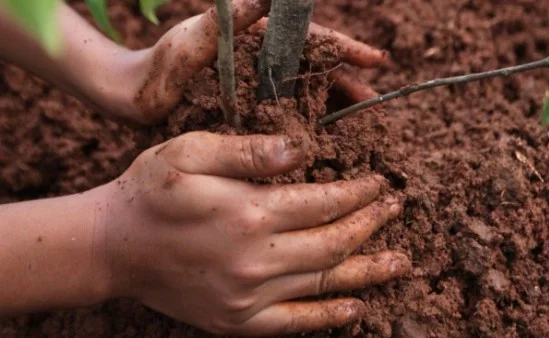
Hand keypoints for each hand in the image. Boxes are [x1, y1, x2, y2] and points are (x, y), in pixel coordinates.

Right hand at [102, 132, 409, 334]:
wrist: (113, 247)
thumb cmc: (151, 192)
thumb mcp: (191, 153)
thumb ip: (248, 151)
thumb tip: (302, 150)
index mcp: (247, 212)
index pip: (323, 202)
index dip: (358, 192)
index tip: (379, 183)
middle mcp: (255, 259)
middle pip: (333, 243)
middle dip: (371, 224)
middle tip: (396, 210)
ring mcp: (248, 296)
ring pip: (324, 282)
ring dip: (368, 270)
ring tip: (401, 261)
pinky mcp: (237, 320)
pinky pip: (295, 322)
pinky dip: (330, 316)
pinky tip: (357, 307)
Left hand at [126, 0, 386, 124]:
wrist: (133, 98)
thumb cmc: (159, 65)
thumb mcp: (195, 38)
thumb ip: (233, 17)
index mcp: (257, 37)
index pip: (310, 39)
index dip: (345, 48)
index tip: (375, 60)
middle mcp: (262, 60)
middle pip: (314, 68)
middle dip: (345, 81)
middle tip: (371, 99)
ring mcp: (256, 86)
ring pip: (304, 92)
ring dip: (330, 104)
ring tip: (356, 122)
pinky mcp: (248, 110)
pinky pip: (285, 114)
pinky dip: (305, 122)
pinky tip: (320, 138)